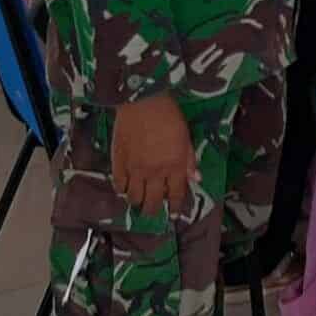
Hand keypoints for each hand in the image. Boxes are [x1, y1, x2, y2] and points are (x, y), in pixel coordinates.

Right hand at [112, 94, 197, 215]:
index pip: (176, 194)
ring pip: (134, 197)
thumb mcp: (186, 136)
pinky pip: (119, 184)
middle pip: (153, 201)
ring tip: (138, 203)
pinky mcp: (118, 162)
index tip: (173, 214)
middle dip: (153, 210)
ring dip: (137, 202)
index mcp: (174, 166)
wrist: (143, 101)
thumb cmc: (169, 115)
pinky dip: (121, 190)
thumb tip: (196, 178)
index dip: (175, 206)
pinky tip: (123, 189)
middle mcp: (154, 173)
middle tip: (152, 212)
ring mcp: (135, 169)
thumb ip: (189, 159)